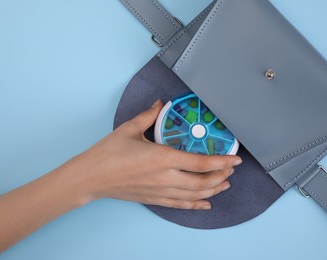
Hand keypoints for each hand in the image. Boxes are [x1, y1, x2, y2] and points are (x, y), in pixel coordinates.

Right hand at [69, 100, 241, 209]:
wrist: (91, 177)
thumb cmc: (107, 153)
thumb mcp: (129, 129)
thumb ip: (149, 115)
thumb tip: (160, 103)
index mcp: (162, 158)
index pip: (201, 163)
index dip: (222, 161)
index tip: (236, 158)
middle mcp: (165, 178)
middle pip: (203, 181)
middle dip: (221, 175)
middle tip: (231, 168)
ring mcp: (160, 192)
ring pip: (195, 195)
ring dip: (213, 190)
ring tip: (225, 184)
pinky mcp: (154, 200)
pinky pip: (180, 205)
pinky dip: (195, 205)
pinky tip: (206, 204)